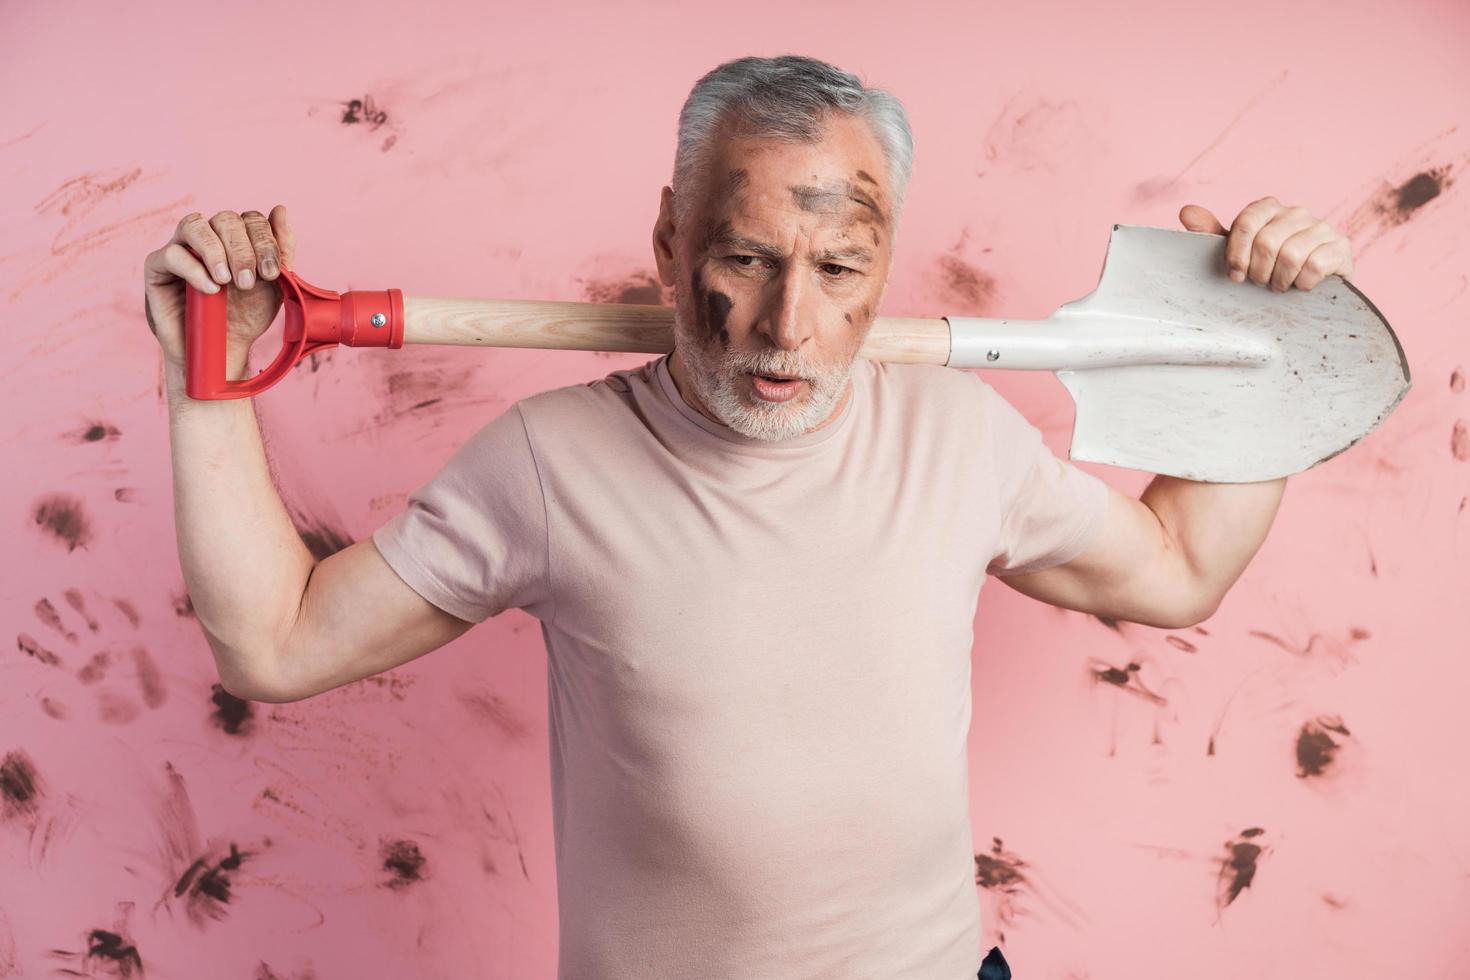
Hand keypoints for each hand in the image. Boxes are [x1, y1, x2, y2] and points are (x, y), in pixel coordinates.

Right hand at [143, 206, 297, 367]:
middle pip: (225, 219)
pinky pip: (171, 254)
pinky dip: (194, 270)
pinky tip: (210, 290)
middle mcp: (209, 237)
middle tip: (248, 282)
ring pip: (194, 224)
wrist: (222, 351)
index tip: (272, 274)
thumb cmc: (245, 316)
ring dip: (216, 252)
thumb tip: (280, 209)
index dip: (265, 242)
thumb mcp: (273, 286)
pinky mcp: (157, 267)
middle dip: (243, 250)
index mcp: (237, 238)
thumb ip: (281, 250)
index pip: (251, 220)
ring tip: (227, 281)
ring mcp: (181, 248)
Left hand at [1178, 197, 1352, 291]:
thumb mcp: (1238, 253)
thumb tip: (1186, 211)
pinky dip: (1303, 283)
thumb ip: (1212, 234)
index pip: (1246, 222)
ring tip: (1280, 286)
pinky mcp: (1340, 247)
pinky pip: (1315, 264)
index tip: (1236, 277)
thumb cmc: (1267, 270)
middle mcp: (1297, 213)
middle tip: (1261, 283)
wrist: (1310, 292)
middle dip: (1259, 272)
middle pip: (1267, 241)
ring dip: (1280, 280)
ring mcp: (1322, 227)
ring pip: (1291, 255)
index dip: (1237, 253)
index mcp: (1269, 209)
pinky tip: (1302, 287)